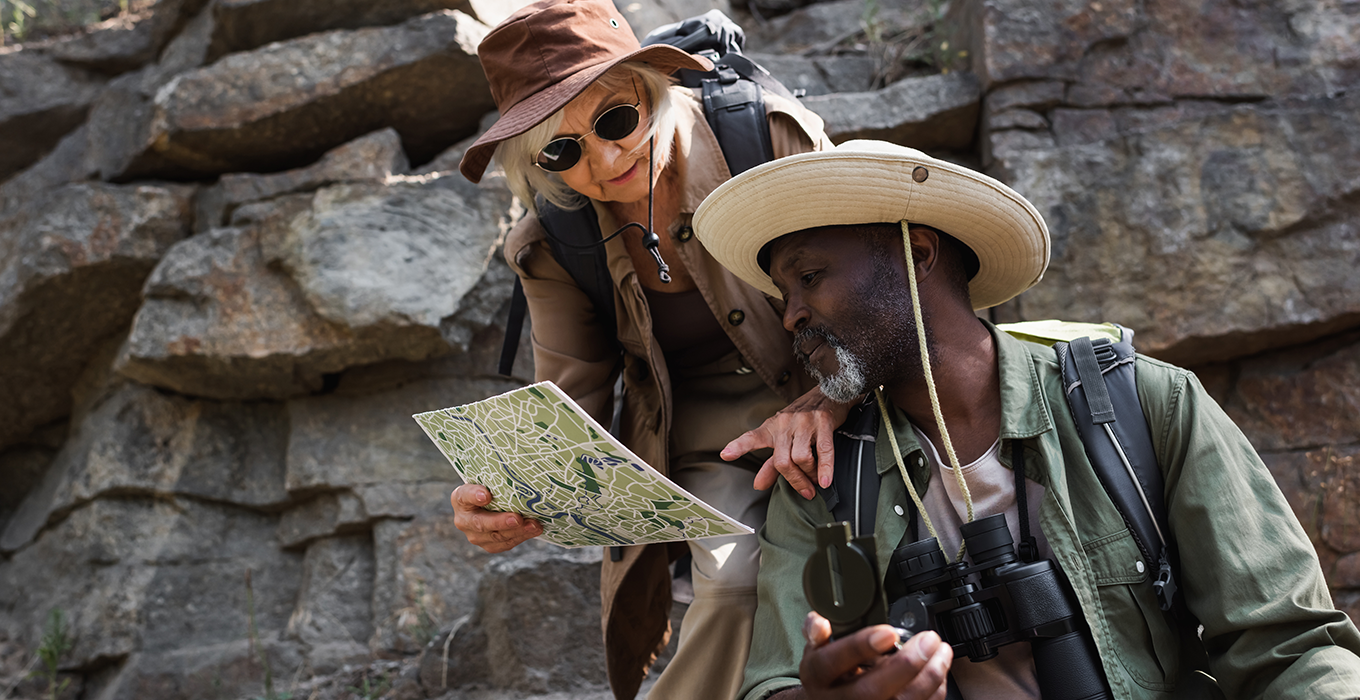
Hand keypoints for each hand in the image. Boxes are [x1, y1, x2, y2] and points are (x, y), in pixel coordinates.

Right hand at [449, 484, 541, 552]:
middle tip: (517, 518)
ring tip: (534, 525)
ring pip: (495, 537)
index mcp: (460, 498)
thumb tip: (520, 472)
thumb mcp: (489, 481)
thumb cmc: (491, 488)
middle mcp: (464, 519)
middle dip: (500, 522)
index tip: (486, 495)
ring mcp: (475, 535)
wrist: (491, 505)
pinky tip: (533, 530)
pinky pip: (504, 544)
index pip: (464, 496)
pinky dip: (521, 537)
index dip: (475, 495)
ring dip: (517, 531)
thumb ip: (497, 481)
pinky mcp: (488, 545)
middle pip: (480, 523)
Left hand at [721, 386, 853, 499]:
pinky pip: (823, 450)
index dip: (738, 446)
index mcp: (772, 428)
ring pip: (800, 457)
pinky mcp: (823, 421)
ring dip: (809, 475)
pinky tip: (825, 481)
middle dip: (794, 480)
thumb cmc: (803, 419)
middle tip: (805, 492)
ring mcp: (804, 422)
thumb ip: (771, 464)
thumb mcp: (784, 438)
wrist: (828, 393)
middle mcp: (785, 424)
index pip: (752, 437)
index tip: (726, 454)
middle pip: (782, 460)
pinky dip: (825, 468)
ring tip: (816, 482)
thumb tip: (758, 485)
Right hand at [796, 612, 951, 699]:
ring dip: (928, 677)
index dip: (860, 646)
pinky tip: (939, 672)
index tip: (888, 632)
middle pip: (871, 691)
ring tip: (941, 651)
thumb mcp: (815, 651)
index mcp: (816, 676)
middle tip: (928, 640)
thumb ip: (817, 632)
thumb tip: (820, 622)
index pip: (833, 662)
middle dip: (906, 665)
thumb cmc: (828, 677)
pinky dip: (934, 692)